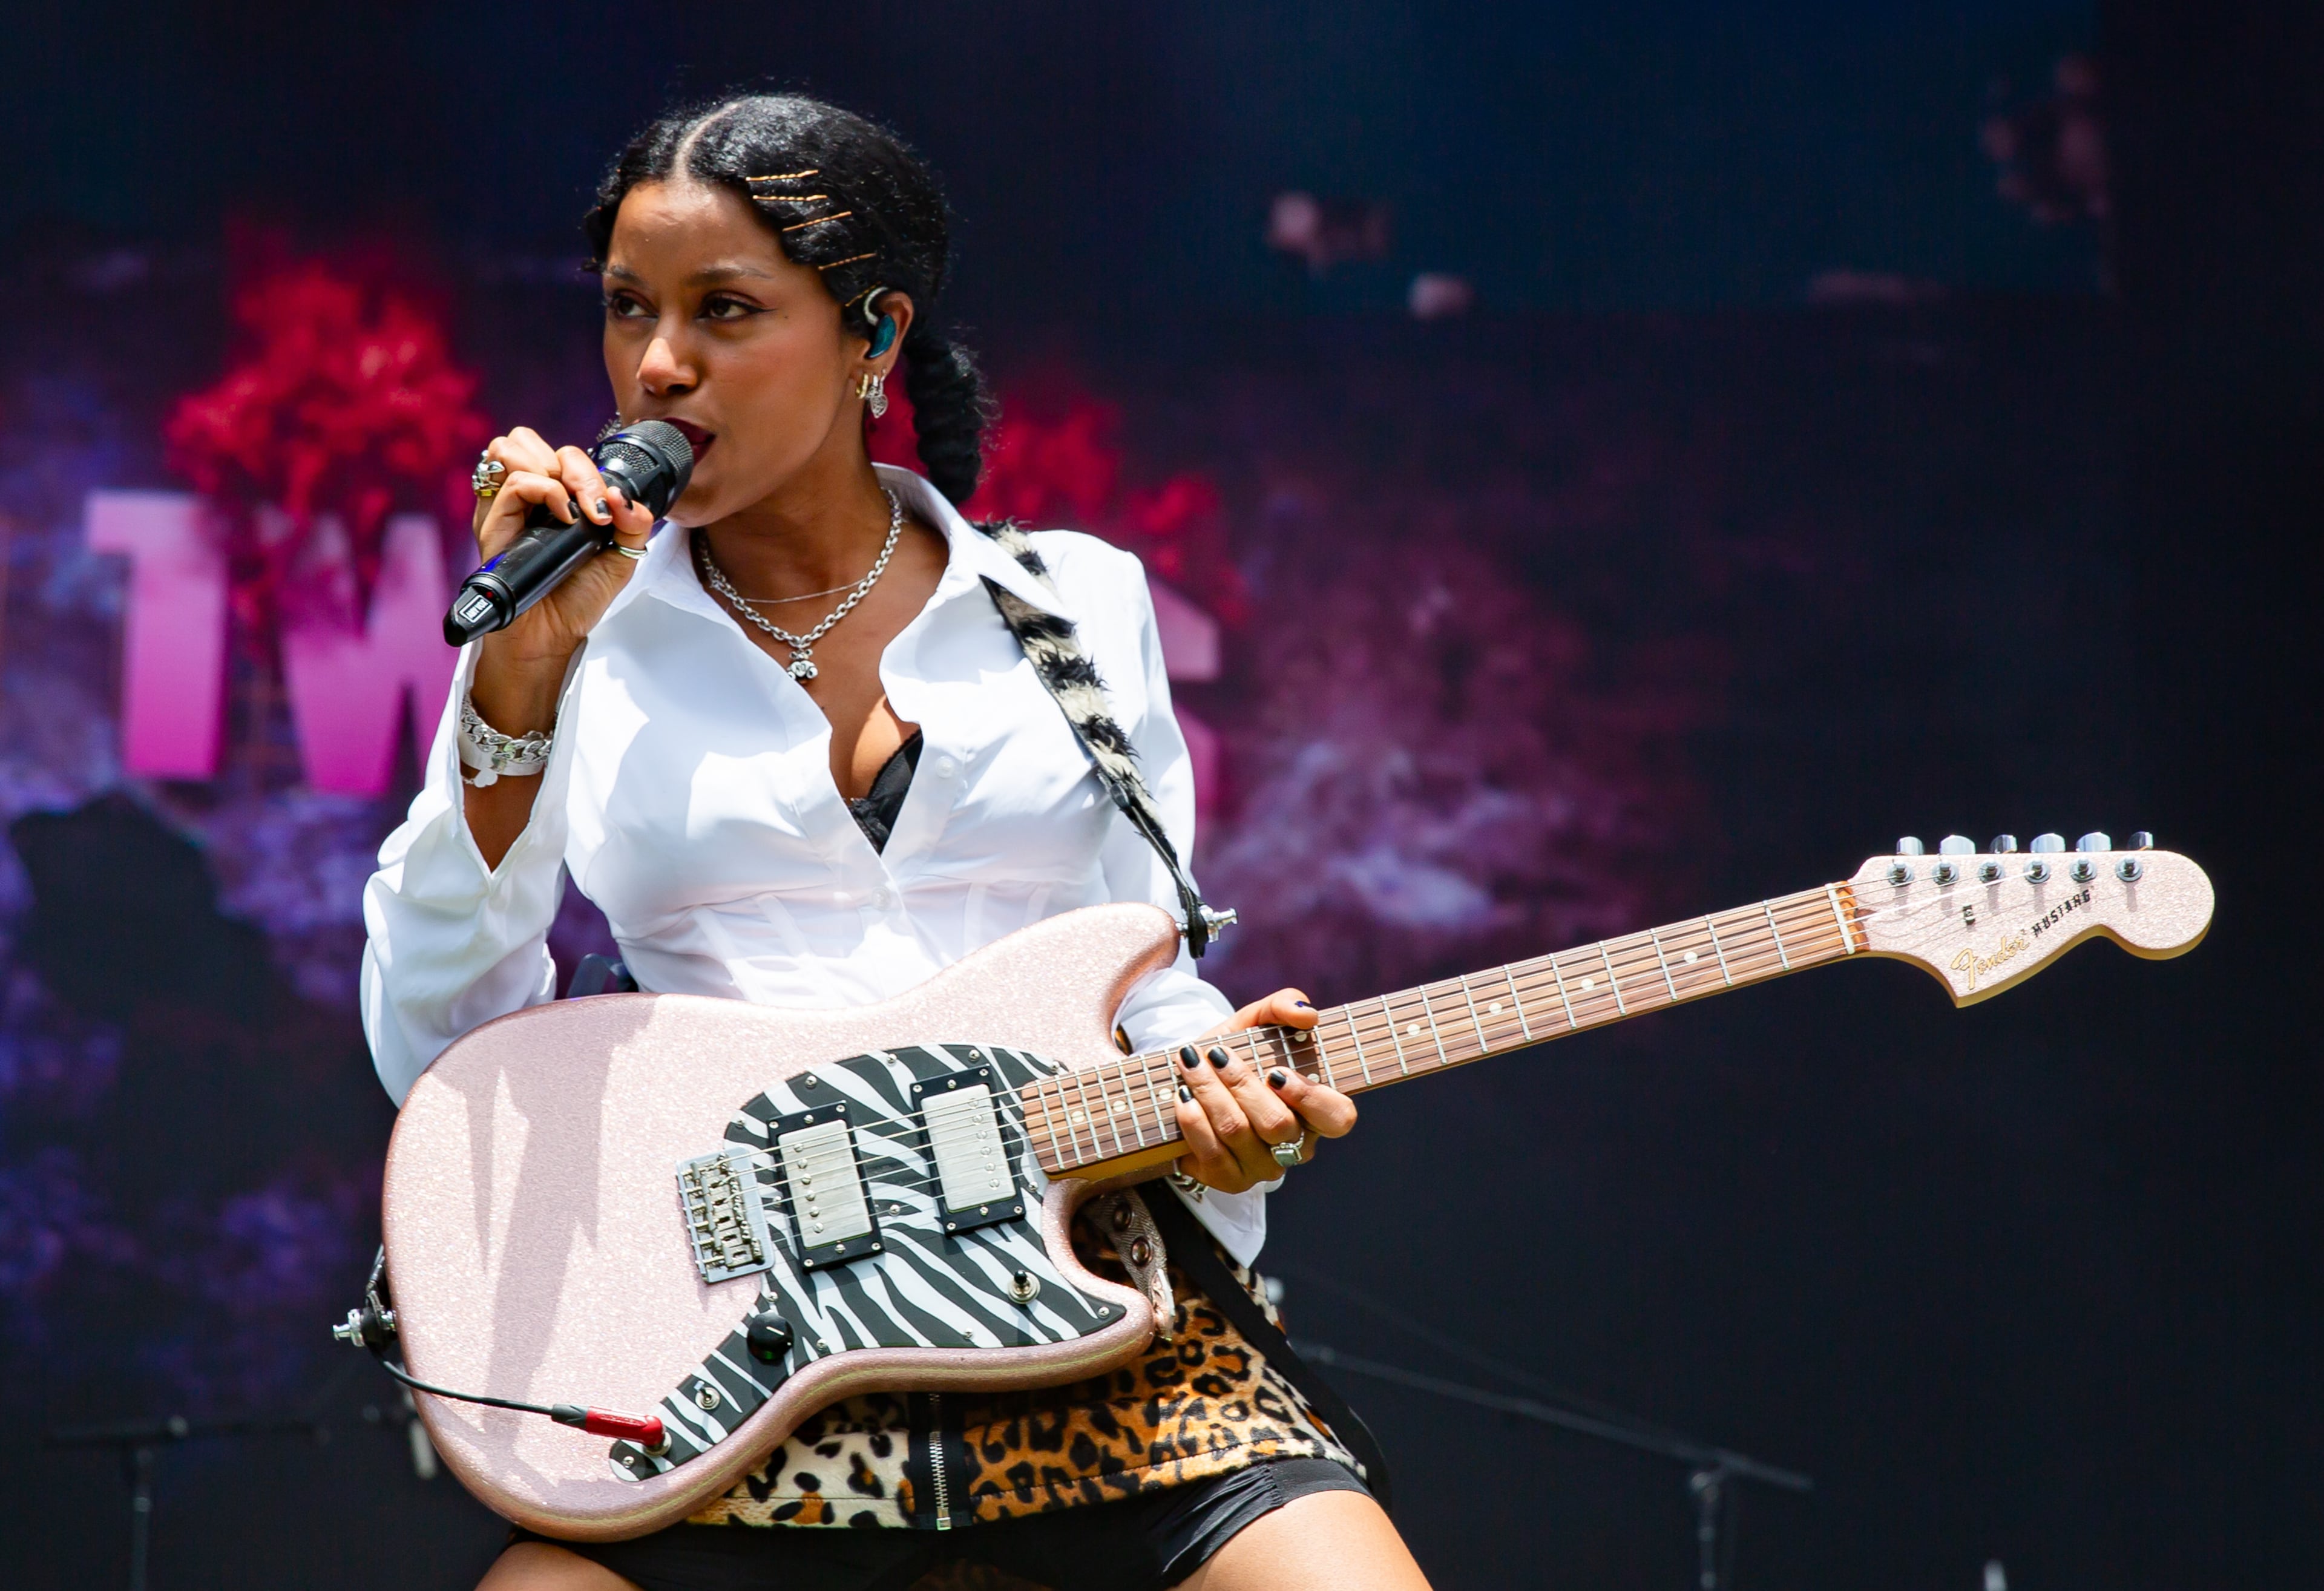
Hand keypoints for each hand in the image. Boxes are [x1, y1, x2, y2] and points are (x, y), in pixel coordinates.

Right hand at [469, 426, 659, 730]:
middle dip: (574, 465)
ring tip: (573, 507)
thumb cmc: (578, 597)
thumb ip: (634, 523)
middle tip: (592, 504)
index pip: (562, 454)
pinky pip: (514, 484)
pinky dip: (546, 491)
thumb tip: (626, 497)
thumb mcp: (621, 557)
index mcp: (553, 497)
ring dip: (554, 470)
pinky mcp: (494, 524)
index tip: (611, 510)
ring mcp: (507, 507)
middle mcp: (526, 497)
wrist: (554, 635)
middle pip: (532, 440)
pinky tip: (564, 518)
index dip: (590, 471)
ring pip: (512, 448)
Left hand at [1172, 989, 1358, 1194]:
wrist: (1190, 1079)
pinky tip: (1183, 1096)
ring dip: (1209, 1092)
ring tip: (1190, 1064)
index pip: (1339, 1117)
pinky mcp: (1230, 1179)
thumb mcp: (1257, 1022)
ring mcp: (1264, 1167)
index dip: (1311, 1098)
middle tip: (1215, 1055)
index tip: (1276, 1071)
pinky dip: (1194, 1120)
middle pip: (1277, 1123)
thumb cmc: (1235, 1051)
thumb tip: (1307, 1014)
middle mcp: (1295, 1145)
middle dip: (1241, 1083)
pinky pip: (1213, 1154)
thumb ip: (1284, 1006)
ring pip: (1239, 1133)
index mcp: (1316, 1110)